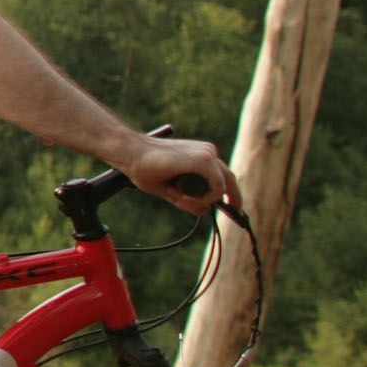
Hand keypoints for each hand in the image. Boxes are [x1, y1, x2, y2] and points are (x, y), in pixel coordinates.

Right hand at [123, 133, 237, 216]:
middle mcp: (208, 152)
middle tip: (235, 213)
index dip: (228, 193)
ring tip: (176, 195)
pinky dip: (205, 197)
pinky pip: (217, 188)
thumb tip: (206, 211)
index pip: (221, 176)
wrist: (132, 154)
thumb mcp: (172, 188)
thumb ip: (189, 198)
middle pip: (229, 179)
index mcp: (201, 155)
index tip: (230, 208)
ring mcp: (207, 155)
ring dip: (203, 199)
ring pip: (221, 187)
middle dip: (233, 198)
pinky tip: (184, 196)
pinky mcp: (204, 160)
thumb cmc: (146, 168)